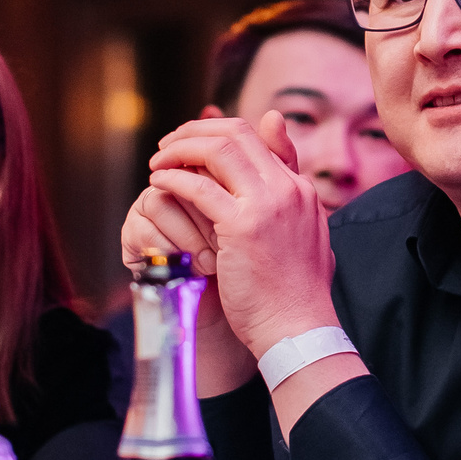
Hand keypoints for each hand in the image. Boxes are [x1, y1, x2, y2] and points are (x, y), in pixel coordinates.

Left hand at [145, 113, 337, 359]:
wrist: (298, 328)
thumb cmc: (295, 293)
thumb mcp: (303, 237)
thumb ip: (289, 204)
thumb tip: (281, 189)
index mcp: (301, 189)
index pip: (258, 136)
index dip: (219, 133)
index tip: (193, 143)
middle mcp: (288, 188)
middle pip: (237, 133)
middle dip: (195, 131)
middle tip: (169, 145)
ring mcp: (268, 204)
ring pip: (218, 150)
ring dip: (180, 149)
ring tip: (158, 162)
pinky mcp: (243, 227)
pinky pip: (199, 187)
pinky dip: (174, 179)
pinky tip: (159, 184)